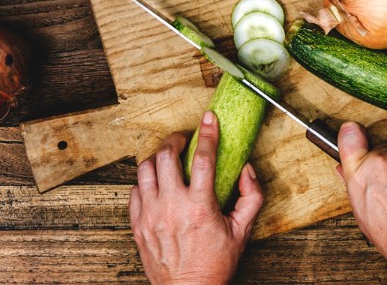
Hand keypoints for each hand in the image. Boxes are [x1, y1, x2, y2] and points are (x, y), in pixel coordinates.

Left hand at [129, 111, 263, 284]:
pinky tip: (155, 182)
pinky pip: (133, 192)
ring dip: (157, 158)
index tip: (209, 120)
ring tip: (167, 157)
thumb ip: (252, 197)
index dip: (207, 134)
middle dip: (176, 140)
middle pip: (166, 157)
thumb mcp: (243, 230)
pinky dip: (144, 181)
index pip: (203, 158)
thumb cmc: (214, 265)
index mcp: (199, 207)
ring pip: (145, 171)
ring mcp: (151, 216)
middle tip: (184, 138)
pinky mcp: (138, 227)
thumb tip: (246, 170)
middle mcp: (171, 208)